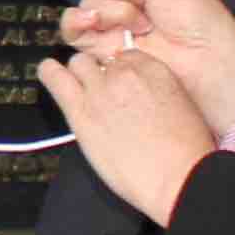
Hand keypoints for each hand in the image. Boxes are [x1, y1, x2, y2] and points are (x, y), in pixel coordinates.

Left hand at [33, 40, 215, 229]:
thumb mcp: (183, 108)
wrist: (178, 178)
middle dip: (99, 75)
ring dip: (78, 76)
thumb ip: (157, 92)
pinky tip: (48, 73)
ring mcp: (100, 90)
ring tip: (78, 90)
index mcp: (154, 69)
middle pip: (100, 60)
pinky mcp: (81, 111)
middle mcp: (125, 73)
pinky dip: (49, 73)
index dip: (120, 73)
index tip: (119, 87)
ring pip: (78, 64)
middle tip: (102, 96)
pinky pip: (55, 78)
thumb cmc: (187, 153)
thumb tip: (143, 96)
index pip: (125, 56)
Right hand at [67, 0, 234, 137]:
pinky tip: (96, 22)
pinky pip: (71, 29)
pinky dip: (78, 20)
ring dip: (115, 9)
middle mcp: (121, 0)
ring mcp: (110, 25)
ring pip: (87, 1)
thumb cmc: (200, 20)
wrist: (205, 60)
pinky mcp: (100, 49)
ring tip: (142, 25)